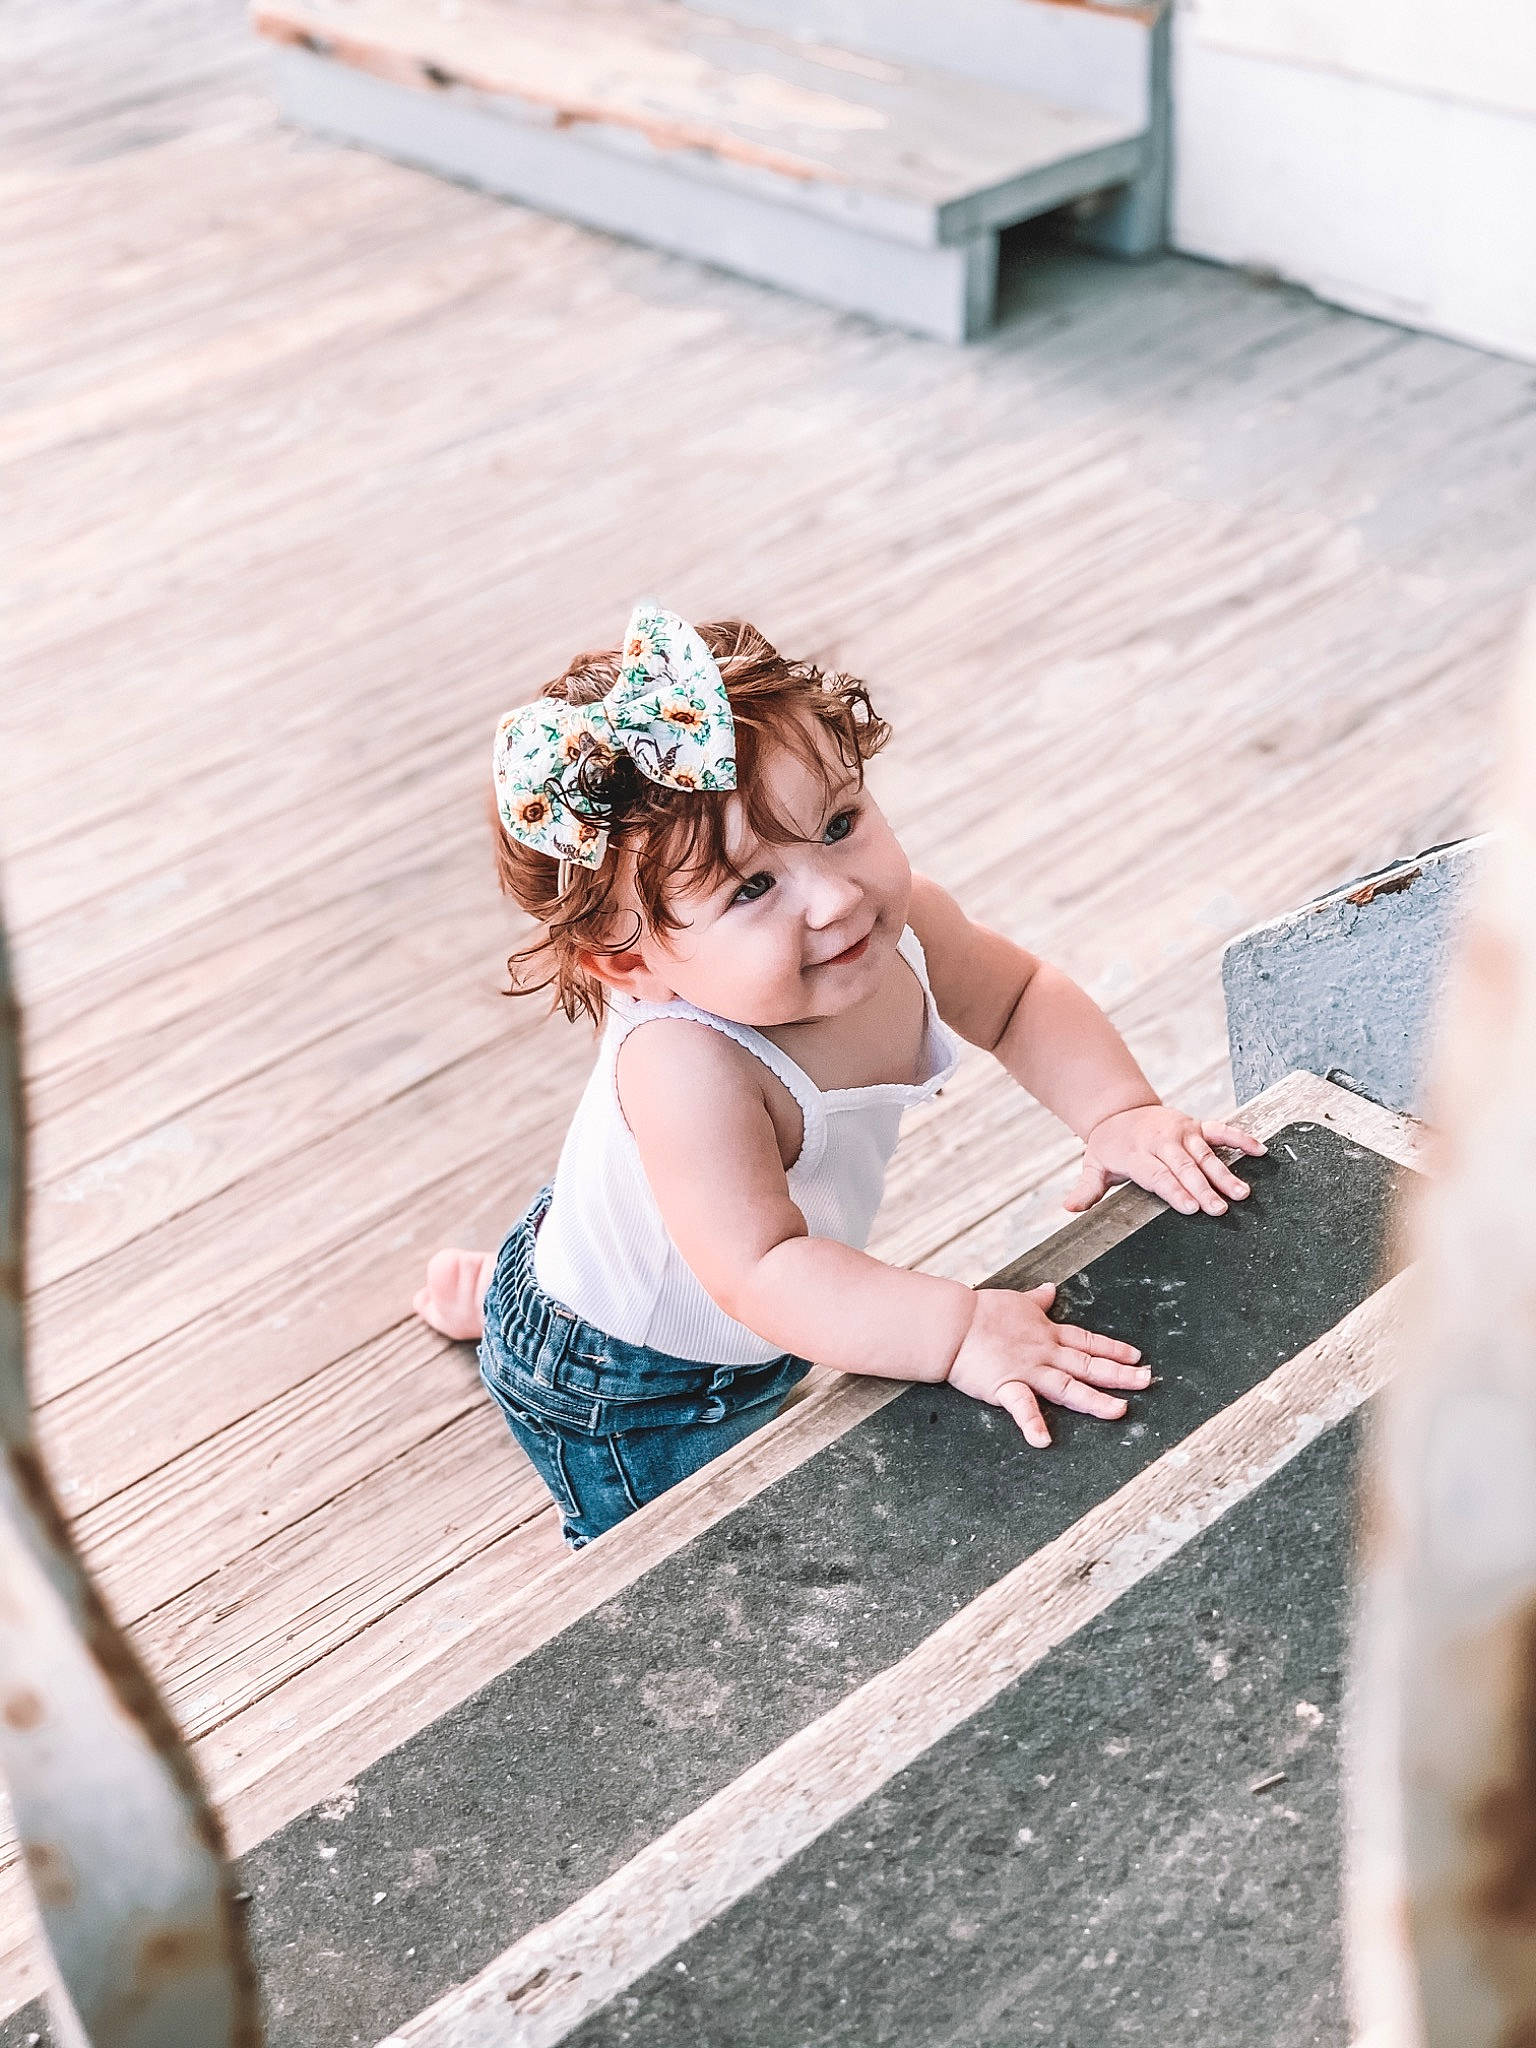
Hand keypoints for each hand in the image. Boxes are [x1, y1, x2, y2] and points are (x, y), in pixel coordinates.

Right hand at [947, 1283, 1149, 1446]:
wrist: (953, 1323)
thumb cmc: (981, 1312)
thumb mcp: (1016, 1301)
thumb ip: (1036, 1300)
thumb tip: (1050, 1289)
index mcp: (1048, 1334)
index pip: (1088, 1341)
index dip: (1114, 1349)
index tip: (1135, 1356)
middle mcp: (1045, 1353)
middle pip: (1089, 1365)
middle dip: (1120, 1374)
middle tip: (1147, 1380)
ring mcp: (1028, 1370)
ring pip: (1068, 1387)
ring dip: (1095, 1400)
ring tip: (1119, 1411)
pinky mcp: (1006, 1386)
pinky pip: (1022, 1407)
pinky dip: (1032, 1424)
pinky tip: (1043, 1441)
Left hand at [1063, 1106, 1265, 1217]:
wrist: (1118, 1109)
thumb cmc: (1108, 1145)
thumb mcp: (1093, 1165)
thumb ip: (1087, 1189)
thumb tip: (1070, 1208)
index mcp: (1136, 1154)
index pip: (1158, 1175)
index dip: (1174, 1191)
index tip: (1191, 1207)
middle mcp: (1161, 1141)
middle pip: (1184, 1167)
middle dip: (1203, 1188)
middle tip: (1221, 1208)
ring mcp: (1181, 1131)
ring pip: (1205, 1154)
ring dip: (1225, 1173)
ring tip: (1242, 1192)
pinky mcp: (1196, 1124)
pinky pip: (1221, 1130)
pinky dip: (1240, 1138)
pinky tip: (1259, 1150)